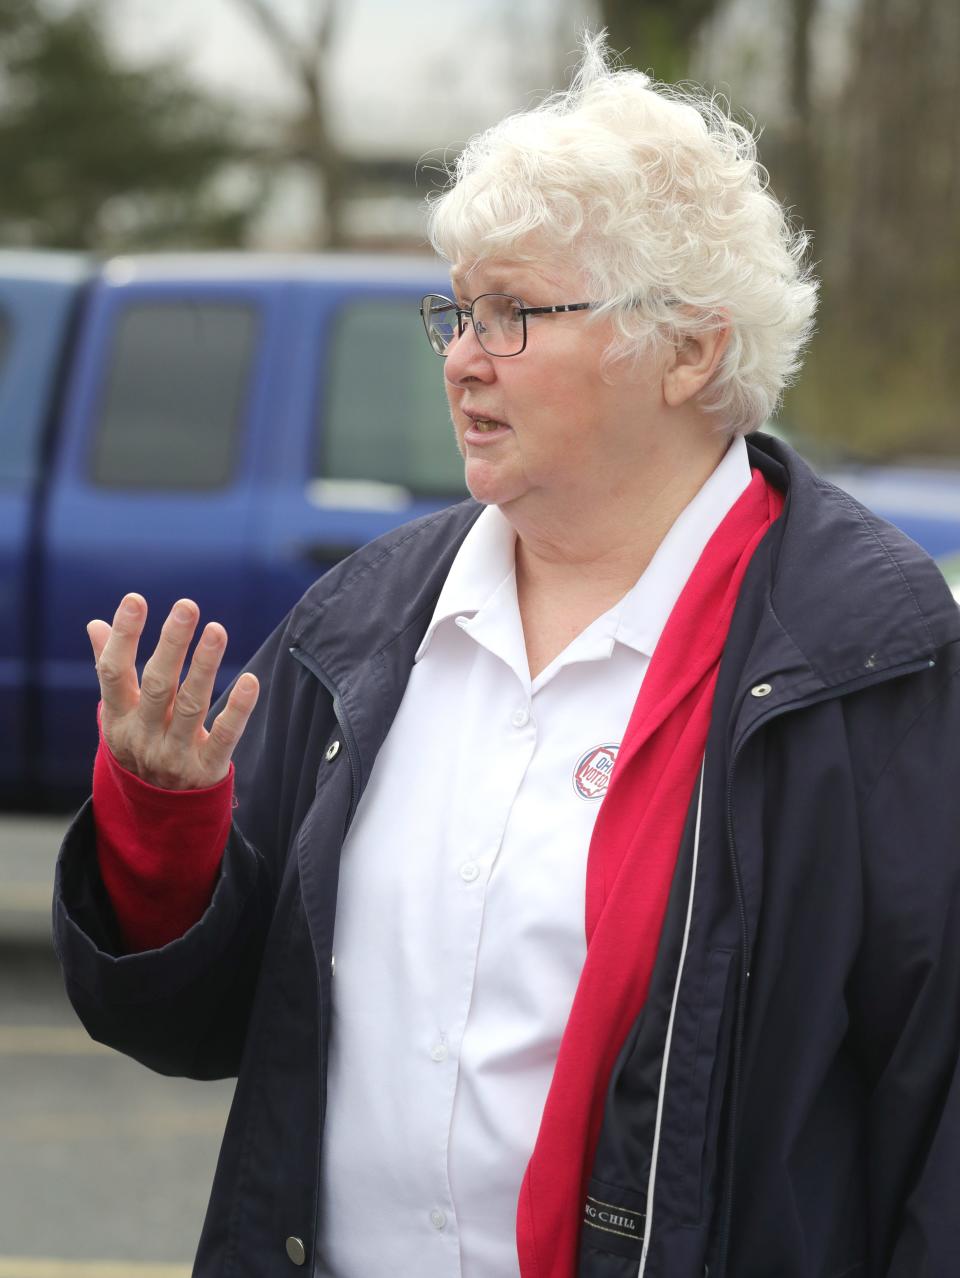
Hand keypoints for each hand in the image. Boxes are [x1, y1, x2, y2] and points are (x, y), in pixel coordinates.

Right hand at [87, 593, 259, 789]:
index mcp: (118, 717)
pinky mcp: (207, 769)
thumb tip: (96, 624)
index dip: (123, 636)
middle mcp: (143, 735)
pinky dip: (237, 710)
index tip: (135, 599)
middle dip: (172, 644)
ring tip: (217, 629)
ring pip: (192, 706)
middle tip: (187, 605)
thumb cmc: (140, 745)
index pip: (114, 672)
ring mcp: (175, 754)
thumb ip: (111, 669)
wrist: (157, 815)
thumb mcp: (119, 713)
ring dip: (205, 666)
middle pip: (158, 686)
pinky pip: (224, 737)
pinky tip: (251, 681)